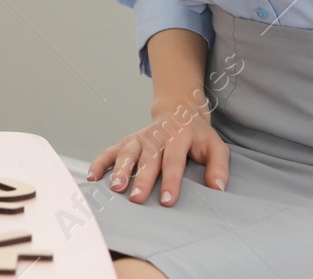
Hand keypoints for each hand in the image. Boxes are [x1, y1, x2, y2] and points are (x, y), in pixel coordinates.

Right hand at [85, 104, 229, 206]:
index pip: (174, 160)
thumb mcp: (216, 146)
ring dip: (120, 170)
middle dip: (141, 178)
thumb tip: (217, 188)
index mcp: (179, 136)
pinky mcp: (128, 140)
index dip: (171, 180)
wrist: (179, 111)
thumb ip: (219, 166)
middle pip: (147, 158)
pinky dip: (100, 162)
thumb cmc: (197, 135)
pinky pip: (111, 150)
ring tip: (116, 188)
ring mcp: (139, 137)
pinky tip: (93, 177)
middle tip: (136, 198)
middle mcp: (156, 136)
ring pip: (127, 152)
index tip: (167, 200)